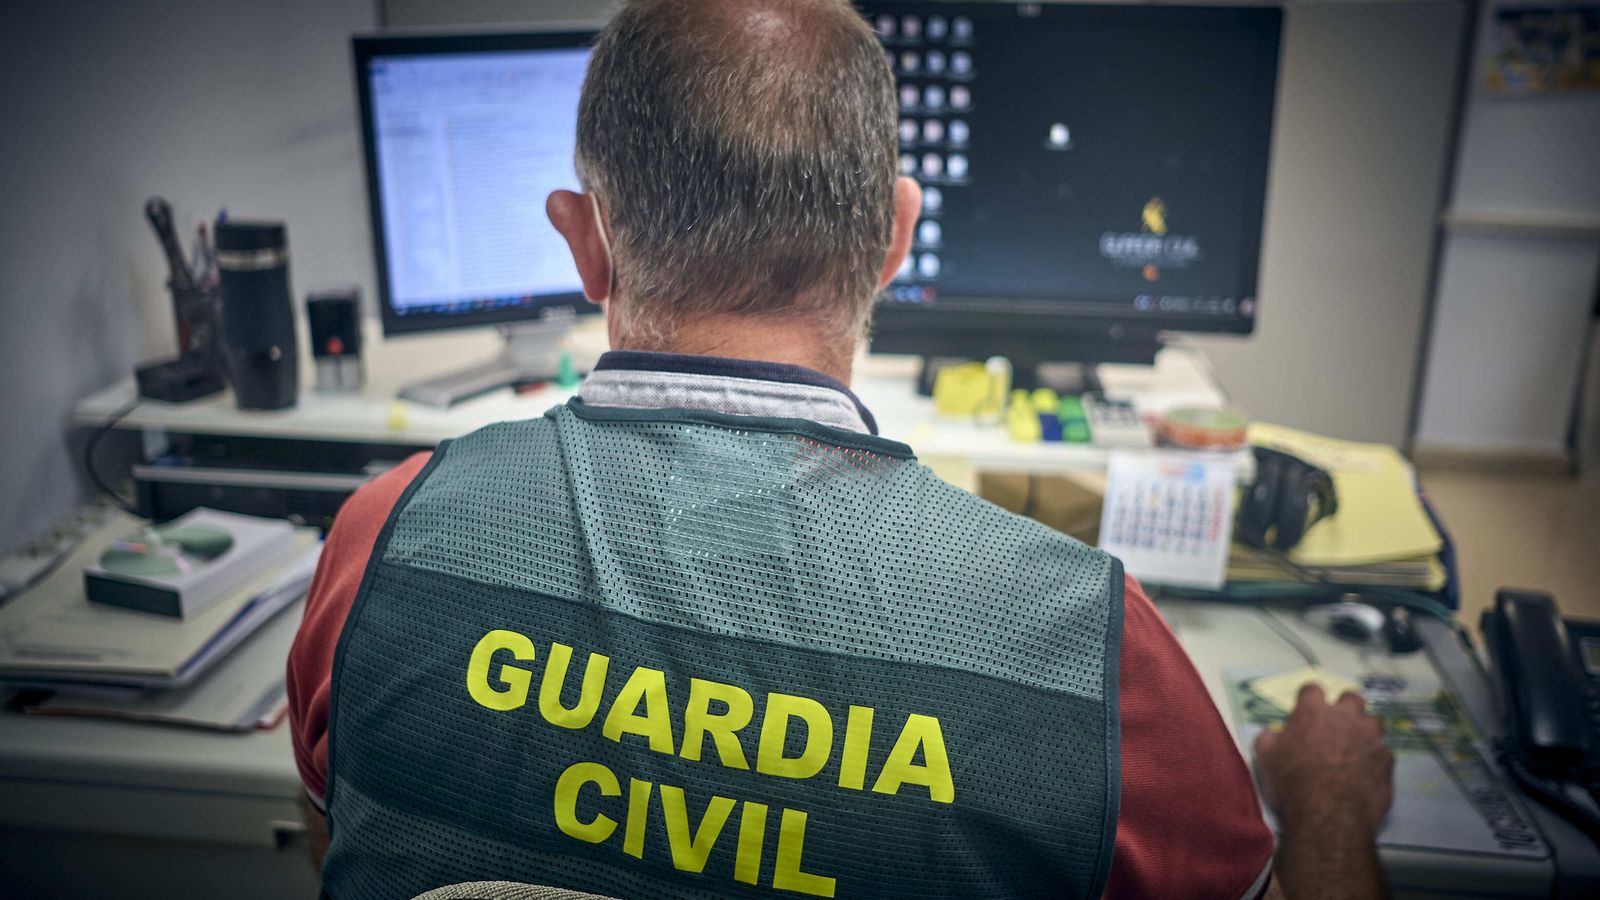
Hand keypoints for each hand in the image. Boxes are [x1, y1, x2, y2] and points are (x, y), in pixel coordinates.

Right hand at [1254, 684, 1394, 832]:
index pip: (1312, 689)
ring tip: (1356, 748)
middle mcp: (1346, 717)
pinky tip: (1366, 773)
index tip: (1306, 711)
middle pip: (1351, 697)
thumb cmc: (1292, 782)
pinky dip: (1375, 758)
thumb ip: (1270, 738)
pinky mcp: (1387, 760)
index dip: (1309, 699)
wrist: (1329, 815)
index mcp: (1313, 712)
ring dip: (1365, 730)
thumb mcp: (1265, 758)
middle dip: (1345, 707)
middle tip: (1337, 725)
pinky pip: (1384, 752)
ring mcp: (1371, 737)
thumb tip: (1275, 733)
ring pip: (1374, 721)